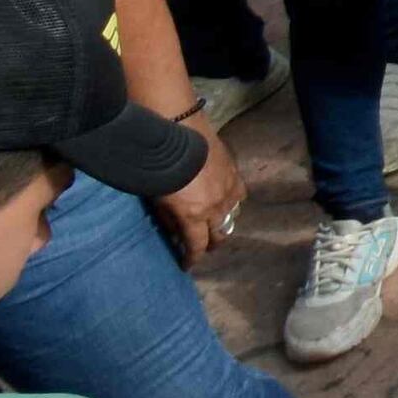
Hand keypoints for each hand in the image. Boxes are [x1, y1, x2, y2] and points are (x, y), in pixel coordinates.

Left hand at [150, 126, 244, 266]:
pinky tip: (225, 202)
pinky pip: (239, 197)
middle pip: (220, 235)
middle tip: (201, 246)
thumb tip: (176, 233)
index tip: (187, 265)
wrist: (179, 132)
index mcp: (194, 216)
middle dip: (210, 244)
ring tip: (214, 224)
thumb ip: (169, 220)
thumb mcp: (157, 200)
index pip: (197, 247)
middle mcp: (216, 208)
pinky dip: (233, 204)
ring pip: (233, 217)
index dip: (192, 259)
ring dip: (223, 224)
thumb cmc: (160, 167)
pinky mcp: (235, 175)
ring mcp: (229, 191)